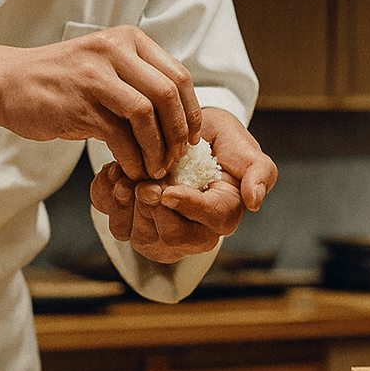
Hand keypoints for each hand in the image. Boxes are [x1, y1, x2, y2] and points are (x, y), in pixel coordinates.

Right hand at [0, 25, 201, 180]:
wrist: (9, 82)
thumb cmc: (62, 80)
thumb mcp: (105, 65)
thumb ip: (139, 81)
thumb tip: (179, 117)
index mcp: (128, 40)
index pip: (178, 75)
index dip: (192, 112)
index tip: (191, 138)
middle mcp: (114, 51)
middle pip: (168, 94)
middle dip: (178, 133)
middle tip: (176, 158)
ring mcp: (95, 76)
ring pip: (146, 114)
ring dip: (157, 149)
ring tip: (155, 168)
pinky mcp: (79, 104)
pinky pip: (119, 135)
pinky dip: (132, 158)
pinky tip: (132, 169)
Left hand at [90, 107, 276, 264]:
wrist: (186, 133)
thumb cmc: (221, 143)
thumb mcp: (247, 150)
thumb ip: (260, 173)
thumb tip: (254, 201)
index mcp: (224, 216)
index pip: (209, 221)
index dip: (187, 207)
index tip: (168, 190)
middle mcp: (194, 234)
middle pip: (170, 237)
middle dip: (153, 207)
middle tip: (144, 180)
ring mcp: (161, 234)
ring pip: (138, 237)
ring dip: (127, 204)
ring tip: (127, 175)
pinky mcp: (135, 225)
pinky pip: (115, 222)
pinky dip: (108, 198)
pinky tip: (115, 175)